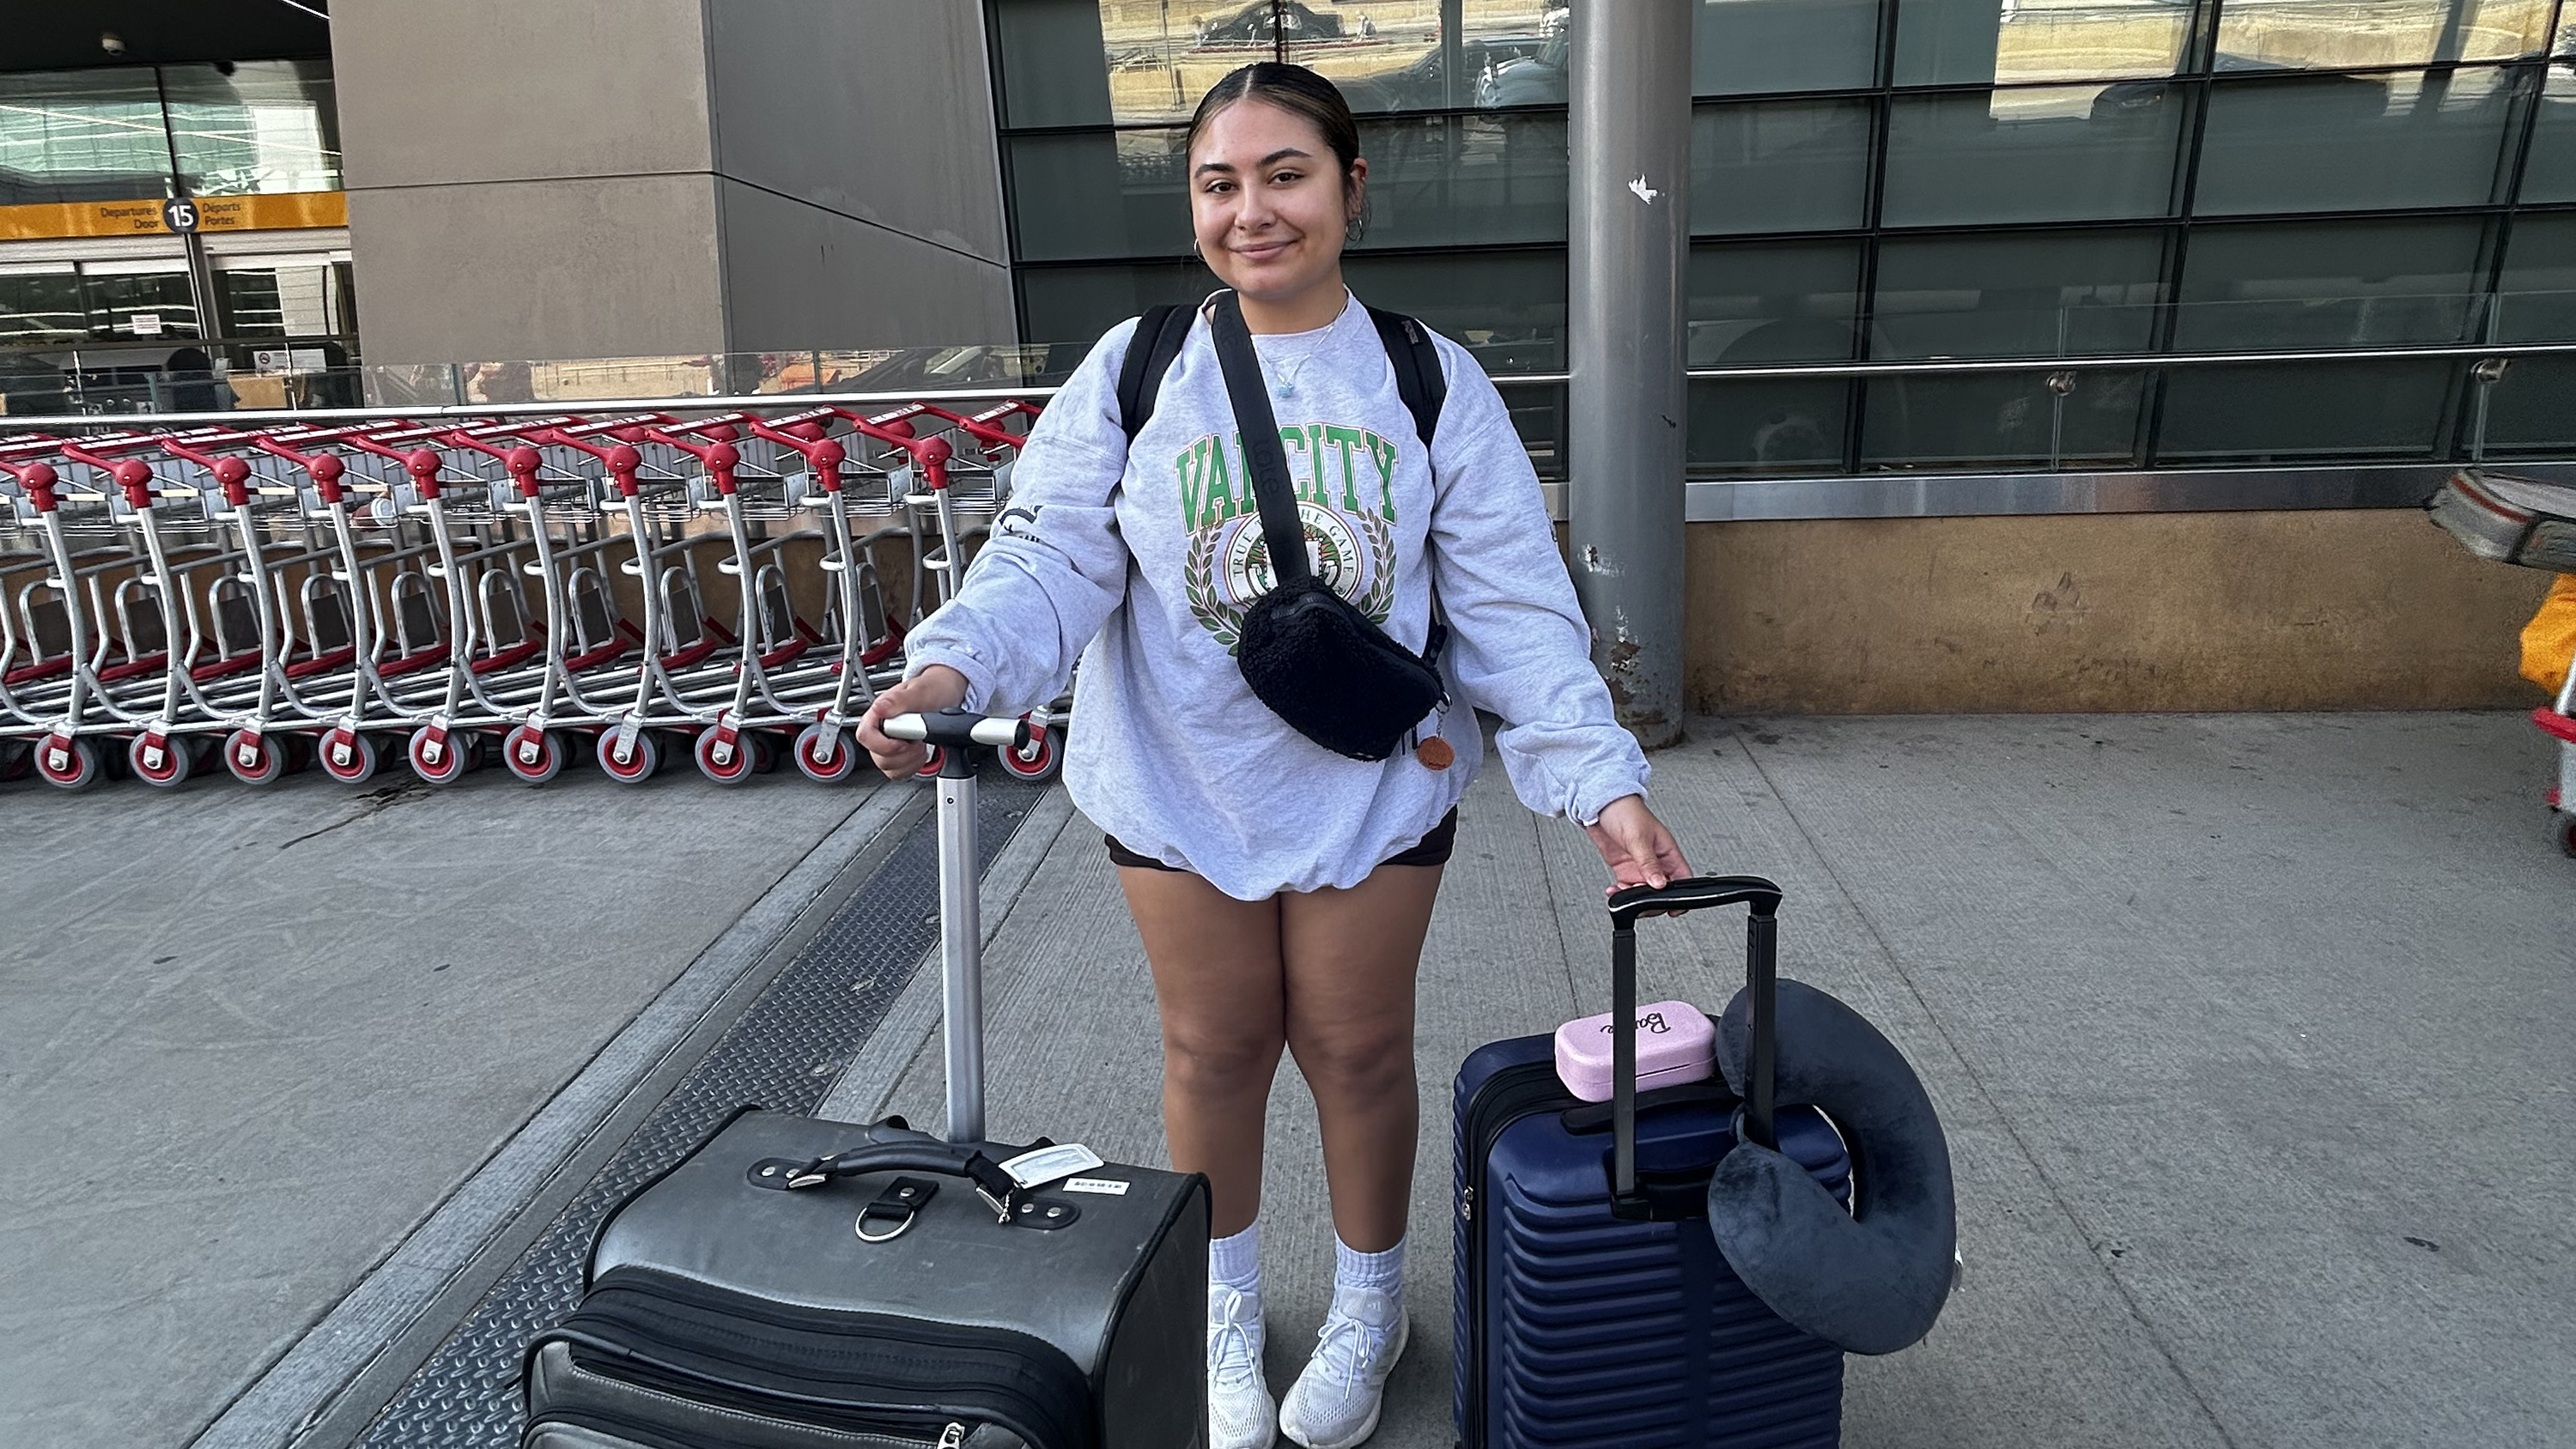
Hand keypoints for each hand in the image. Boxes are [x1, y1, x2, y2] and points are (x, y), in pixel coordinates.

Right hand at [855, 665, 969, 778]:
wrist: (944, 694)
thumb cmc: (930, 690)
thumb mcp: (918, 691)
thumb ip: (898, 700)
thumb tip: (879, 708)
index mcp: (878, 713)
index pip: (865, 736)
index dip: (883, 745)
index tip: (904, 742)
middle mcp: (880, 730)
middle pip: (878, 757)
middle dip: (903, 754)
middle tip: (918, 741)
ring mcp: (888, 744)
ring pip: (889, 767)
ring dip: (910, 761)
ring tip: (920, 744)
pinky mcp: (899, 755)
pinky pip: (899, 772)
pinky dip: (914, 766)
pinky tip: (921, 751)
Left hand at [1585, 795, 1690, 897]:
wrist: (1601, 806)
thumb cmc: (1626, 812)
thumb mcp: (1639, 838)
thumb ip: (1648, 863)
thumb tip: (1659, 884)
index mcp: (1668, 852)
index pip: (1682, 879)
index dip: (1680, 896)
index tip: (1672, 909)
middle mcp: (1656, 862)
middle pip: (1662, 891)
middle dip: (1651, 900)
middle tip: (1639, 900)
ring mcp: (1640, 867)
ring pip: (1643, 893)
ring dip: (1633, 899)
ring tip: (1622, 893)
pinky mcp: (1625, 869)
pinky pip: (1626, 889)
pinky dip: (1620, 894)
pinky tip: (1613, 890)